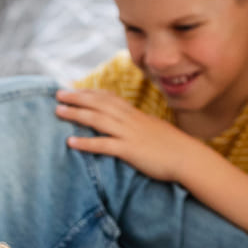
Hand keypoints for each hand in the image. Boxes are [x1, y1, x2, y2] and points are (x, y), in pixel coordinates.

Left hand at [55, 87, 203, 181]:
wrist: (189, 158)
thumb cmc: (175, 148)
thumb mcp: (155, 131)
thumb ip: (141, 128)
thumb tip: (131, 129)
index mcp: (136, 115)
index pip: (109, 98)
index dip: (91, 93)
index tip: (75, 90)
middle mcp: (130, 120)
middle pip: (99, 103)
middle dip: (77, 97)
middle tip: (58, 94)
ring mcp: (129, 134)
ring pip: (97, 119)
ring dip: (76, 114)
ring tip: (58, 112)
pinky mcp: (130, 150)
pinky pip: (104, 145)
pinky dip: (86, 143)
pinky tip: (70, 143)